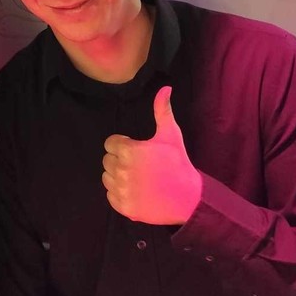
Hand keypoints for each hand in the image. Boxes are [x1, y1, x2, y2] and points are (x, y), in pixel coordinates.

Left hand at [102, 86, 202, 224]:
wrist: (188, 198)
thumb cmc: (178, 163)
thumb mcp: (171, 135)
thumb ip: (162, 110)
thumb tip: (165, 88)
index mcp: (129, 150)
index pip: (110, 144)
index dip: (123, 145)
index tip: (138, 151)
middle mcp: (121, 170)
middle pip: (107, 160)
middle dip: (120, 160)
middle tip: (140, 165)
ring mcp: (122, 190)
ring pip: (107, 178)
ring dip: (118, 177)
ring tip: (138, 178)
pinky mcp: (123, 207)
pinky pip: (110, 196)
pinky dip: (119, 194)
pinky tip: (136, 191)